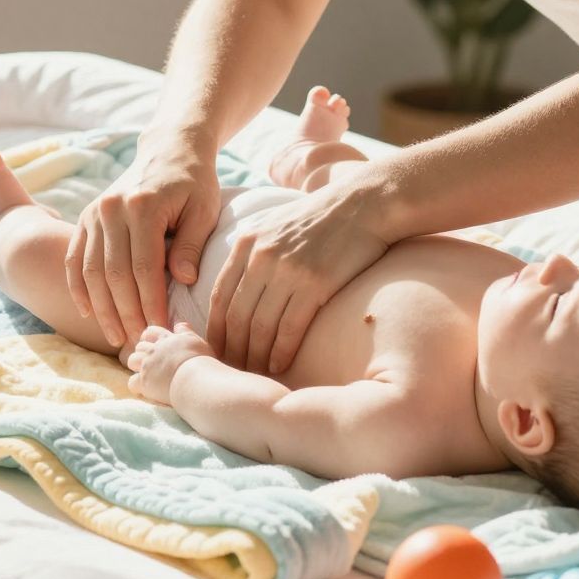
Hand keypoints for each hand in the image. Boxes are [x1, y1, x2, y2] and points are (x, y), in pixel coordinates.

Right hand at [65, 128, 223, 352]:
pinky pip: (75, 259)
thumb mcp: (204, 210)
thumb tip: (183, 282)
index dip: (151, 303)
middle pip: (114, 274)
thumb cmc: (194, 183)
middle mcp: (112, 209)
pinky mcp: (85, 217)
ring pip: (91, 271)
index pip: (144, 268)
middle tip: (138, 341)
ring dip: (102, 309)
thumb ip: (191, 245)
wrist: (168, 150)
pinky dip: (79, 288)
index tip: (162, 327)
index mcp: (143, 206)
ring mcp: (94, 213)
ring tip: (116, 337)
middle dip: (126, 313)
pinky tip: (89, 313)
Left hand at [125, 321, 213, 405]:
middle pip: (140, 346)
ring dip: (137, 366)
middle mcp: (154, 350)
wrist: (195, 379)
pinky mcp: (144, 382)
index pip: (151, 332)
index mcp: (167, 339)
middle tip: (151, 362)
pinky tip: (144, 389)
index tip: (153, 344)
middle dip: (143, 353)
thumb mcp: (196, 341)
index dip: (149, 338)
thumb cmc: (201, 361)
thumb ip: (186, 331)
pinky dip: (136, 386)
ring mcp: (148, 366)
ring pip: (132, 360)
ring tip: (146, 373)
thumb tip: (178, 324)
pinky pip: (132, 382)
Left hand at [208, 177, 390, 376]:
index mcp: (247, 243)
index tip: (215, 351)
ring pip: (259, 326)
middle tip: (231, 372)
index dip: (214, 330)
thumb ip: (253, 252)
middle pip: (236, 316)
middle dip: (231, 349)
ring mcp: (286, 270)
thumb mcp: (276, 224)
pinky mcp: (314, 283)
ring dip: (255, 356)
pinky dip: (281, 351)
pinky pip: (289, 327)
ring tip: (255, 374)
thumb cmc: (322, 218)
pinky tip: (279, 365)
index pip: (219, 296)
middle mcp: (260, 257)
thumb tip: (239, 286)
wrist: (364, 204)